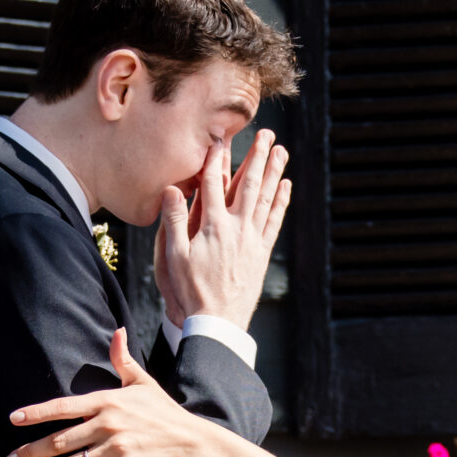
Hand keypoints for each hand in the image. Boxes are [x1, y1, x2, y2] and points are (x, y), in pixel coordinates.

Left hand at [8, 329, 210, 456]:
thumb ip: (122, 359)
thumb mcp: (142, 382)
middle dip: (32, 451)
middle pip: (61, 440)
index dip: (36, 413)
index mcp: (107, 401)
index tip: (13, 419)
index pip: (63, 407)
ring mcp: (116, 448)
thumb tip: (118, 330)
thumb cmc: (163, 411)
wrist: (191, 441)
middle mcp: (107, 424)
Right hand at [154, 128, 291, 331]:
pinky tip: (286, 187)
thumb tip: (171, 189)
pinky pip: (274, 220)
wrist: (218, 321)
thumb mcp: (174, 256)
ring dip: (274, 172)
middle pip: (249, 184)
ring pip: (266, 198)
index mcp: (212, 226)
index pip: (214, 183)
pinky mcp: (261, 252)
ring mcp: (252, 239)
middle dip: (258, 157)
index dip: (216, 158)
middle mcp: (236, 227)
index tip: (220, 138)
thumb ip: (174, 220)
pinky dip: (281, 202)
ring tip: (281, 151)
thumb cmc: (190, 290)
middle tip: (267, 134)